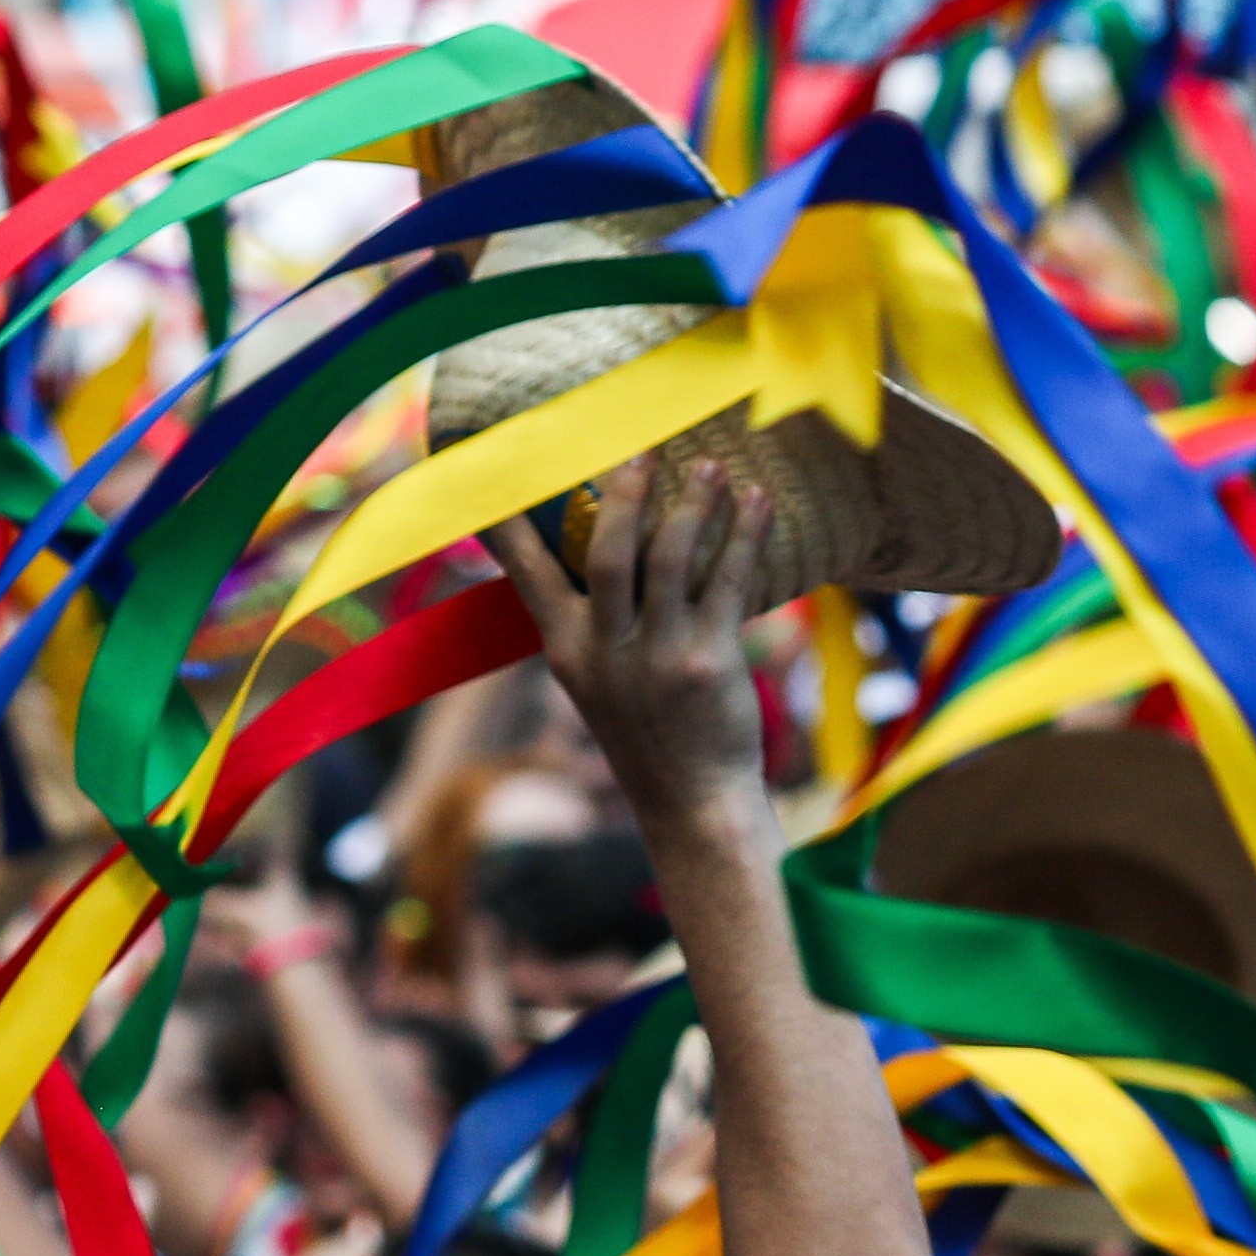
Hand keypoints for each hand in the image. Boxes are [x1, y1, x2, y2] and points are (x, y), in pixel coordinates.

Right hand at [483, 451, 774, 831]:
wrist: (693, 804)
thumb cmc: (649, 735)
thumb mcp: (598, 683)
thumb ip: (592, 623)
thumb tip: (600, 549)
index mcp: (567, 650)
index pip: (528, 573)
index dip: (512, 523)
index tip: (497, 475)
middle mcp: (605, 651)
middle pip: (607, 554)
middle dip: (624, 495)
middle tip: (641, 451)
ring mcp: (657, 658)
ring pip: (671, 560)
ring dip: (693, 504)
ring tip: (711, 466)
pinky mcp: (708, 664)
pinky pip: (727, 584)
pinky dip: (745, 537)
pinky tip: (759, 503)